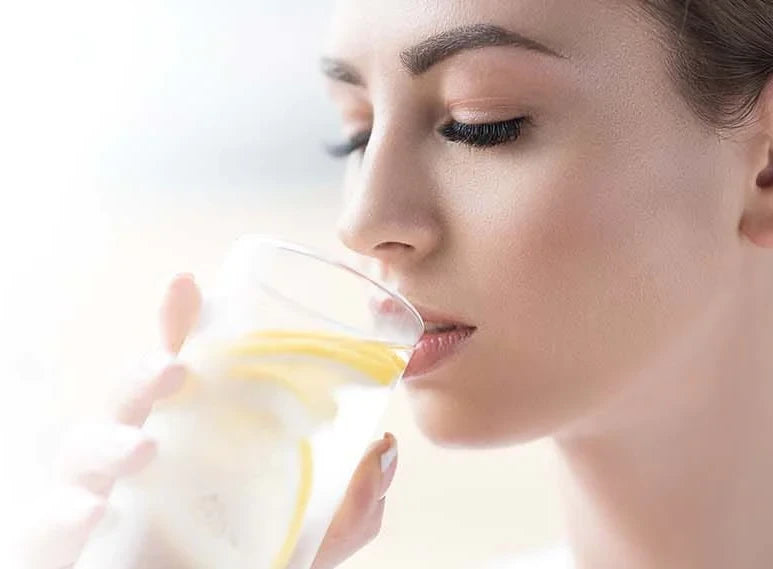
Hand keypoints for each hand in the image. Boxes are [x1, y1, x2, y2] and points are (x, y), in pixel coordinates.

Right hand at [17, 274, 397, 568]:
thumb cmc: (253, 562)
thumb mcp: (312, 536)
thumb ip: (352, 501)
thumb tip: (386, 448)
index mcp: (195, 436)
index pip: (182, 369)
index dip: (181, 326)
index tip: (189, 286)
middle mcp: (144, 454)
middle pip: (130, 398)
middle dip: (145, 375)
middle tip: (177, 370)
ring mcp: (105, 495)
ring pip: (85, 449)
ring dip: (110, 441)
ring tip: (146, 447)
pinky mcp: (72, 543)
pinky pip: (52, 523)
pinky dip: (64, 514)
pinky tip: (91, 513)